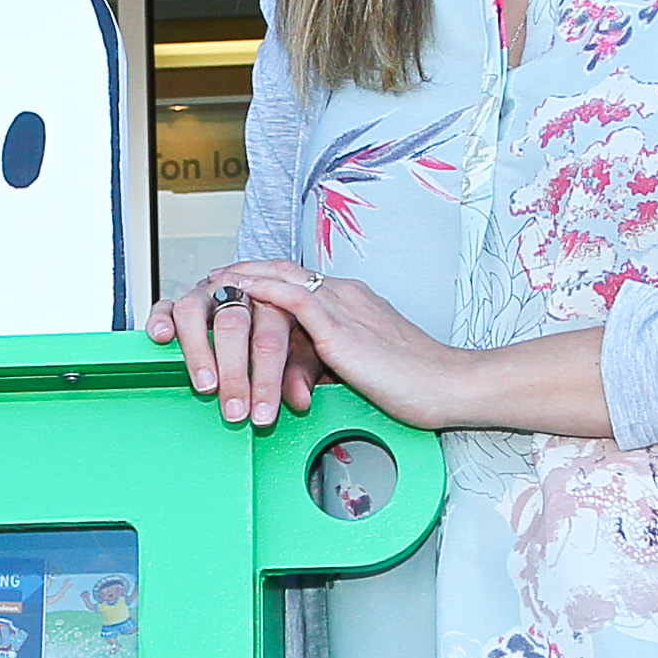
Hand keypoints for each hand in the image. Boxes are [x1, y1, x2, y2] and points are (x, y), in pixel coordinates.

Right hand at [149, 262, 326, 426]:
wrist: (267, 300)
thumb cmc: (285, 330)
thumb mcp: (302, 351)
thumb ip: (300, 372)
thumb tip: (299, 399)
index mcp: (272, 298)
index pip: (270, 338)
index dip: (267, 381)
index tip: (263, 414)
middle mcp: (237, 290)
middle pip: (232, 325)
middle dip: (234, 374)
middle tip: (235, 410)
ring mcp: (207, 293)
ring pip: (194, 313)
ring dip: (198, 352)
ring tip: (205, 386)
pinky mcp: (181, 301)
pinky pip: (166, 306)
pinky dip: (160, 320)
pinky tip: (162, 338)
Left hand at [152, 261, 500, 429]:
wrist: (450, 386)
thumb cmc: (416, 385)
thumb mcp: (361, 369)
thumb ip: (331, 363)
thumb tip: (301, 378)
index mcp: (350, 301)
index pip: (295, 280)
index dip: (260, 280)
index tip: (230, 285)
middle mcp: (343, 294)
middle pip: (279, 271)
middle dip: (240, 274)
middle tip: (207, 279)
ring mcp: (342, 306)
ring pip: (280, 280)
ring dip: (240, 281)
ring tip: (208, 283)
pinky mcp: (342, 327)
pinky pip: (293, 298)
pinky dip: (260, 290)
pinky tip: (235, 291)